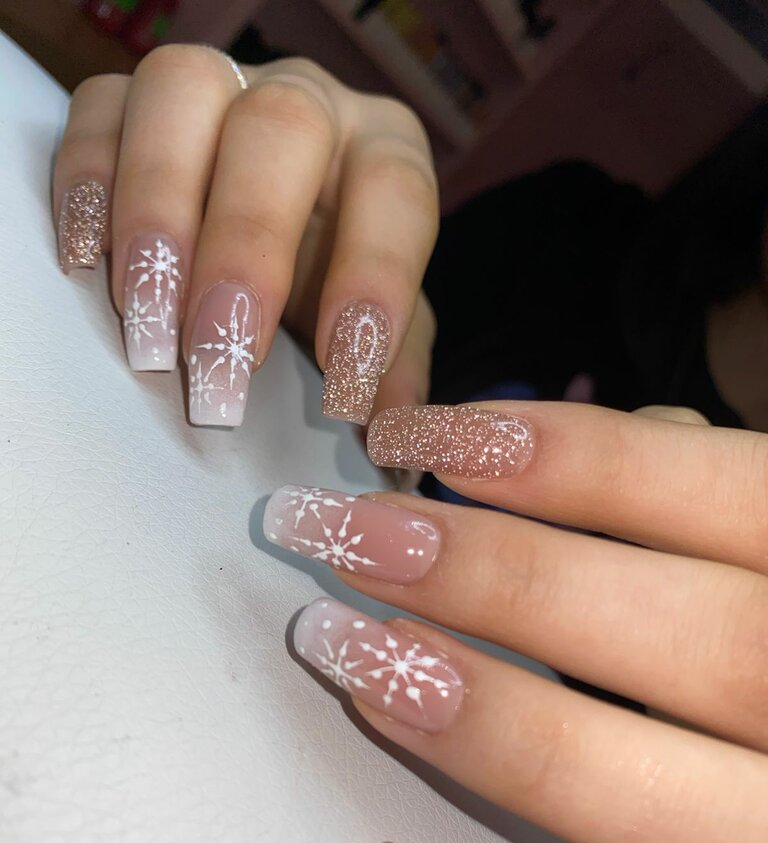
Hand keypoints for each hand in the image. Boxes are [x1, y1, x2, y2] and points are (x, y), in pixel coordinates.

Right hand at [53, 47, 437, 425]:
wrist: (261, 236)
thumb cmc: (326, 282)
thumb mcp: (373, 329)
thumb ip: (391, 373)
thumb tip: (398, 438)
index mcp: (382, 151)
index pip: (396, 189)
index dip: (373, 278)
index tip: (345, 379)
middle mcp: (306, 101)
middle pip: (283, 126)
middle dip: (246, 249)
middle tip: (217, 357)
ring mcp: (216, 88)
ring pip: (183, 94)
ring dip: (158, 214)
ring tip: (146, 323)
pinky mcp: (131, 102)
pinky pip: (98, 111)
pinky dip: (87, 185)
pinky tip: (86, 264)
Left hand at [263, 402, 767, 842]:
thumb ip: (714, 534)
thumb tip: (622, 438)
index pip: (745, 504)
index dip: (583, 460)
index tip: (418, 439)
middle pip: (719, 645)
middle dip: (516, 581)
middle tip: (345, 539)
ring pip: (702, 820)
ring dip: (511, 736)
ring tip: (356, 663)